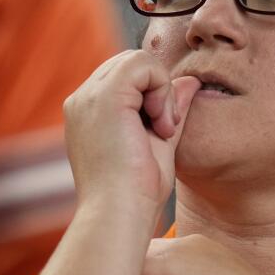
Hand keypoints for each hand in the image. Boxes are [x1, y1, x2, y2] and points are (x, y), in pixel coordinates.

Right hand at [63, 50, 199, 220]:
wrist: (120, 215)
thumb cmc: (137, 193)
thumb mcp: (160, 144)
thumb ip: (171, 110)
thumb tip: (191, 81)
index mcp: (89, 113)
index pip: (127, 78)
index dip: (154, 95)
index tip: (163, 132)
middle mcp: (82, 100)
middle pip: (131, 63)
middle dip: (158, 89)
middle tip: (166, 130)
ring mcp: (88, 96)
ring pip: (138, 59)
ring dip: (162, 90)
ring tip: (162, 129)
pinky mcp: (105, 95)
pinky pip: (143, 63)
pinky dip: (161, 89)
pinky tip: (160, 124)